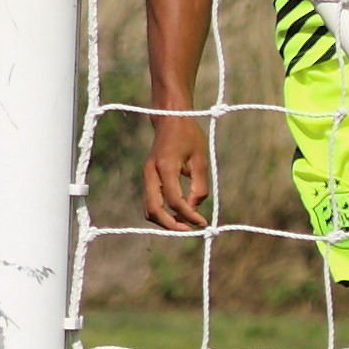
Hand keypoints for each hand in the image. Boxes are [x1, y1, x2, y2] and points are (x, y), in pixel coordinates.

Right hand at [143, 117, 212, 232]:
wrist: (170, 119)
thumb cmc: (189, 136)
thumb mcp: (201, 160)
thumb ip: (199, 186)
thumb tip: (194, 209)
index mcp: (165, 167)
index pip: (174, 200)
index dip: (189, 216)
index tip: (202, 222)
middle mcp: (151, 174)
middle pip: (154, 210)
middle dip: (171, 225)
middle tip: (189, 230)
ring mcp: (146, 176)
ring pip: (149, 209)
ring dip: (164, 221)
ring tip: (184, 224)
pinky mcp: (147, 178)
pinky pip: (150, 202)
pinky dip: (161, 212)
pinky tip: (178, 213)